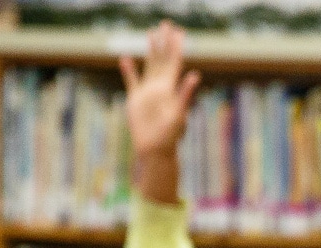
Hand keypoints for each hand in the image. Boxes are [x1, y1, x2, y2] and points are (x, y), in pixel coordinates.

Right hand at [119, 23, 197, 203]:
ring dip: (150, 50)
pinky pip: (132, 81)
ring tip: (150, 34)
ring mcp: (148, 92)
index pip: (174, 61)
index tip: (177, 30)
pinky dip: (129, 70)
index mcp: (170, 87)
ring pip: (149, 65)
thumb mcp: (180, 113)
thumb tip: (195, 75)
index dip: (176, 46)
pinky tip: (125, 58)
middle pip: (162, 58)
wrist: (155, 149)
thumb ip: (186, 93)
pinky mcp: (136, 100)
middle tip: (165, 23)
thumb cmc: (170, 136)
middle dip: (164, 41)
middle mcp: (160, 87)